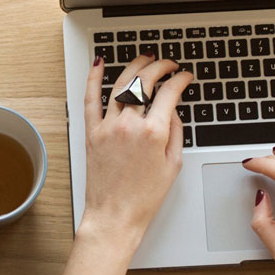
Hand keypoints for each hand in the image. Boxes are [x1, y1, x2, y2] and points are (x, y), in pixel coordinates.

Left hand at [80, 54, 189, 247]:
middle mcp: (129, 125)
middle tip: (168, 65)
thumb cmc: (144, 197)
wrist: (115, 215)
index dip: (180, 79)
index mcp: (154, 132)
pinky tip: (98, 64)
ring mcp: (108, 127)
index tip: (184, 76)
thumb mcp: (173, 164)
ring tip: (144, 59)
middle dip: (160, 66)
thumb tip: (172, 111)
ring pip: (121, 84)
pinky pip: (90, 98)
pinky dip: (92, 78)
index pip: (170, 92)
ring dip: (135, 66)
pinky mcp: (91, 132)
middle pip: (145, 81)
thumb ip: (175, 132)